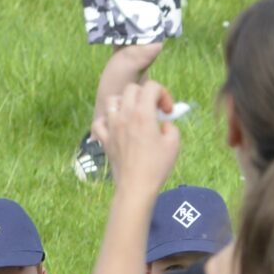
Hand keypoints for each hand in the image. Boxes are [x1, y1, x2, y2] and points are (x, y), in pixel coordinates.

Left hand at [93, 79, 182, 193]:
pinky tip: (116, 127)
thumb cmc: (157, 166)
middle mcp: (125, 116)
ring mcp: (112, 127)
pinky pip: (99, 122)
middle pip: (131, 89)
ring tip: (134, 114)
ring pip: (113, 101)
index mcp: (143, 114)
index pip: (152, 87)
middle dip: (145, 94)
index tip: (167, 111)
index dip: (164, 94)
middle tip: (154, 110)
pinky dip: (107, 121)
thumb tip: (164, 123)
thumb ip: (170, 126)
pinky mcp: (105, 139)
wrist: (136, 186)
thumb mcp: (174, 143)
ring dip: (125, 103)